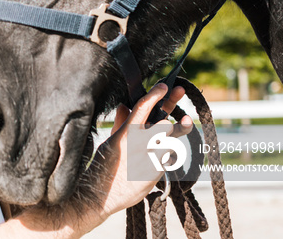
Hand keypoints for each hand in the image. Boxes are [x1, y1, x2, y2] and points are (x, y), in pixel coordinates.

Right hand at [77, 83, 192, 233]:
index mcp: (126, 132)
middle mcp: (140, 143)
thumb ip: (122, 123)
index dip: (156, 94)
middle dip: (172, 117)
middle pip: (166, 123)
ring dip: (171, 138)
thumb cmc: (102, 166)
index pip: (144, 106)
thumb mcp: (111, 141)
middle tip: (182, 105)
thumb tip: (125, 106)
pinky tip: (156, 160)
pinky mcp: (157, 172)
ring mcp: (151, 158)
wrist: (100, 195)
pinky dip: (164, 156)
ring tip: (178, 129)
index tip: (165, 86)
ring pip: (171, 140)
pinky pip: (168, 158)